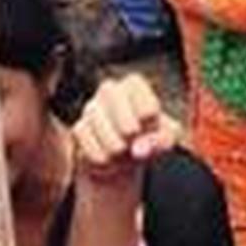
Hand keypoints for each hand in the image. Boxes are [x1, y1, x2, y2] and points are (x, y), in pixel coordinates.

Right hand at [72, 75, 180, 192]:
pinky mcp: (79, 128)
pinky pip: (92, 149)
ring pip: (108, 137)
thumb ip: (162, 139)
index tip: (150, 125)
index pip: (147, 106)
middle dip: (132, 139)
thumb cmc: (148, 137)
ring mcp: (90, 108)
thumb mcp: (165, 137)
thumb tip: (139, 149)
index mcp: (134, 85)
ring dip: (118, 152)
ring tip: (122, 152)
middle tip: (134, 140)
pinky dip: (103, 160)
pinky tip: (108, 157)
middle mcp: (109, 90)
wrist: (123, 154)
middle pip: (126, 123)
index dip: (150, 123)